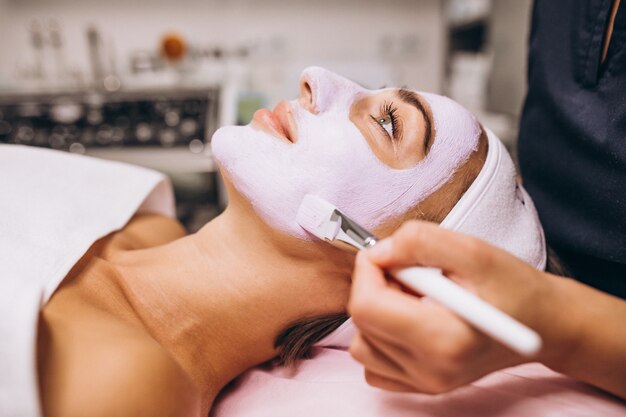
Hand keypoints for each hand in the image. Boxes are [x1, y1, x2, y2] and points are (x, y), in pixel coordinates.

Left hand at [347, 221, 558, 393]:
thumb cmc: (515, 287)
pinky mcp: (422, 387)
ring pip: (362, 344)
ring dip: (377, 312)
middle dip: (374, 287)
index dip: (367, 271)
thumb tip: (377, 253)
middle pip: (361, 324)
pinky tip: (411, 319)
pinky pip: (374, 363)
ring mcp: (425, 384)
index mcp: (444, 340)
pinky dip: (381, 338)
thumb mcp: (474, 250)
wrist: (545, 325)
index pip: (366, 308)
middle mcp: (431, 371)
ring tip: (414, 296)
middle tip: (408, 271)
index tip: (388, 253)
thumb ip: (420, 242)